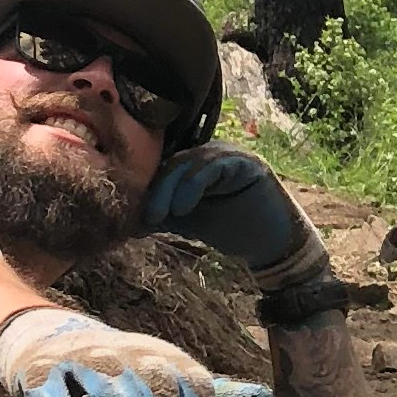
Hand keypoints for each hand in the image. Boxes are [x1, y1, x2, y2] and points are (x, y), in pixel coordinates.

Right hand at [0, 309, 274, 396]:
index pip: (197, 390)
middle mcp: (129, 359)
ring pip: (105, 378)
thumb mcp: (172, 382)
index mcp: (167, 364)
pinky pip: (45, 383)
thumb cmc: (127, 380)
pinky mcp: (39, 372)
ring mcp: (84, 363)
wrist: (56, 346)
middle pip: (156, 385)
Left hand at [145, 145, 329, 293]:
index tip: (131, 215)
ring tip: (160, 216)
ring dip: (170, 190)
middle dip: (156, 191)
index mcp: (196, 163)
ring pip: (190, 163)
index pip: (164, 167)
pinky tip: (184, 209)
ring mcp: (230, 154)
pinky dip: (194, 187)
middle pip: (173, 163)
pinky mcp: (246, 163)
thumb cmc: (231, 229)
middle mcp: (212, 152)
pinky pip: (213, 167)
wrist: (270, 243)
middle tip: (145, 217)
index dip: (147, 188)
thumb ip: (163, 215)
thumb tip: (127, 221)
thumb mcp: (187, 221)